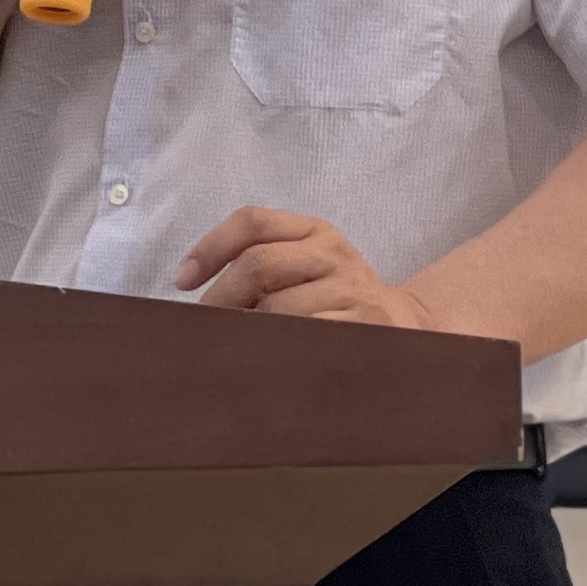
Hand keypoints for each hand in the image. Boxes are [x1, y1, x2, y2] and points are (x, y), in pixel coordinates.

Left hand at [178, 205, 446, 328]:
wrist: (405, 328)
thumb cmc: (335, 300)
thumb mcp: (305, 267)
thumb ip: (259, 267)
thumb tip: (189, 289)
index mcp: (314, 230)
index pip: (252, 221)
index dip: (210, 247)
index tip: (181, 281)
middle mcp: (334, 254)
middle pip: (258, 264)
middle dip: (220, 299)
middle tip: (203, 329)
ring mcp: (351, 290)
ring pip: (278, 308)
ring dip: (244, 333)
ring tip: (231, 350)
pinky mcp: (362, 327)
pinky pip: (304, 339)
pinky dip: (274, 352)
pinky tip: (261, 364)